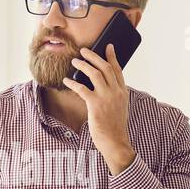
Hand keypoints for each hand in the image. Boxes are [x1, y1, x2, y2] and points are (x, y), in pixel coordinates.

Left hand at [62, 44, 135, 174]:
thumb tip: (101, 84)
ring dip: (83, 65)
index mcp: (123, 92)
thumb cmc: (114, 127)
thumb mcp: (119, 107)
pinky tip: (66, 80)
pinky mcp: (96, 105)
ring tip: (74, 61)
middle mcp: (116, 92)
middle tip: (84, 50)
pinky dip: (73, 83)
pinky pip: (82, 89)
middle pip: (105, 67)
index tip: (108, 46)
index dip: (112, 57)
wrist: (115, 142)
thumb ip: (113, 95)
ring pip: (94, 74)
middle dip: (94, 56)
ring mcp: (107, 98)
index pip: (117, 70)